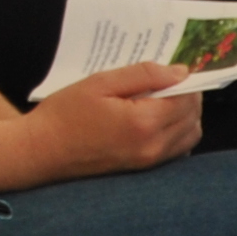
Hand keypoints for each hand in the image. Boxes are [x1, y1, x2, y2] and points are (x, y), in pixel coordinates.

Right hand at [23, 65, 201, 178]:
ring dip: (186, 114)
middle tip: (167, 80)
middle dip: (188, 96)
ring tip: (163, 98)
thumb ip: (143, 75)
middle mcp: (154, 145)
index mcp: (144, 122)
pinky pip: (179, 149)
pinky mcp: (145, 168)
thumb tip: (179, 72)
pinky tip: (158, 119)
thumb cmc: (66, 113)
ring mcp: (151, 160)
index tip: (174, 67)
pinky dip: (179, 132)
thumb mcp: (100, 83)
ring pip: (191, 135)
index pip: (186, 98)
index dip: (185, 80)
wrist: (44, 150)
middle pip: (192, 117)